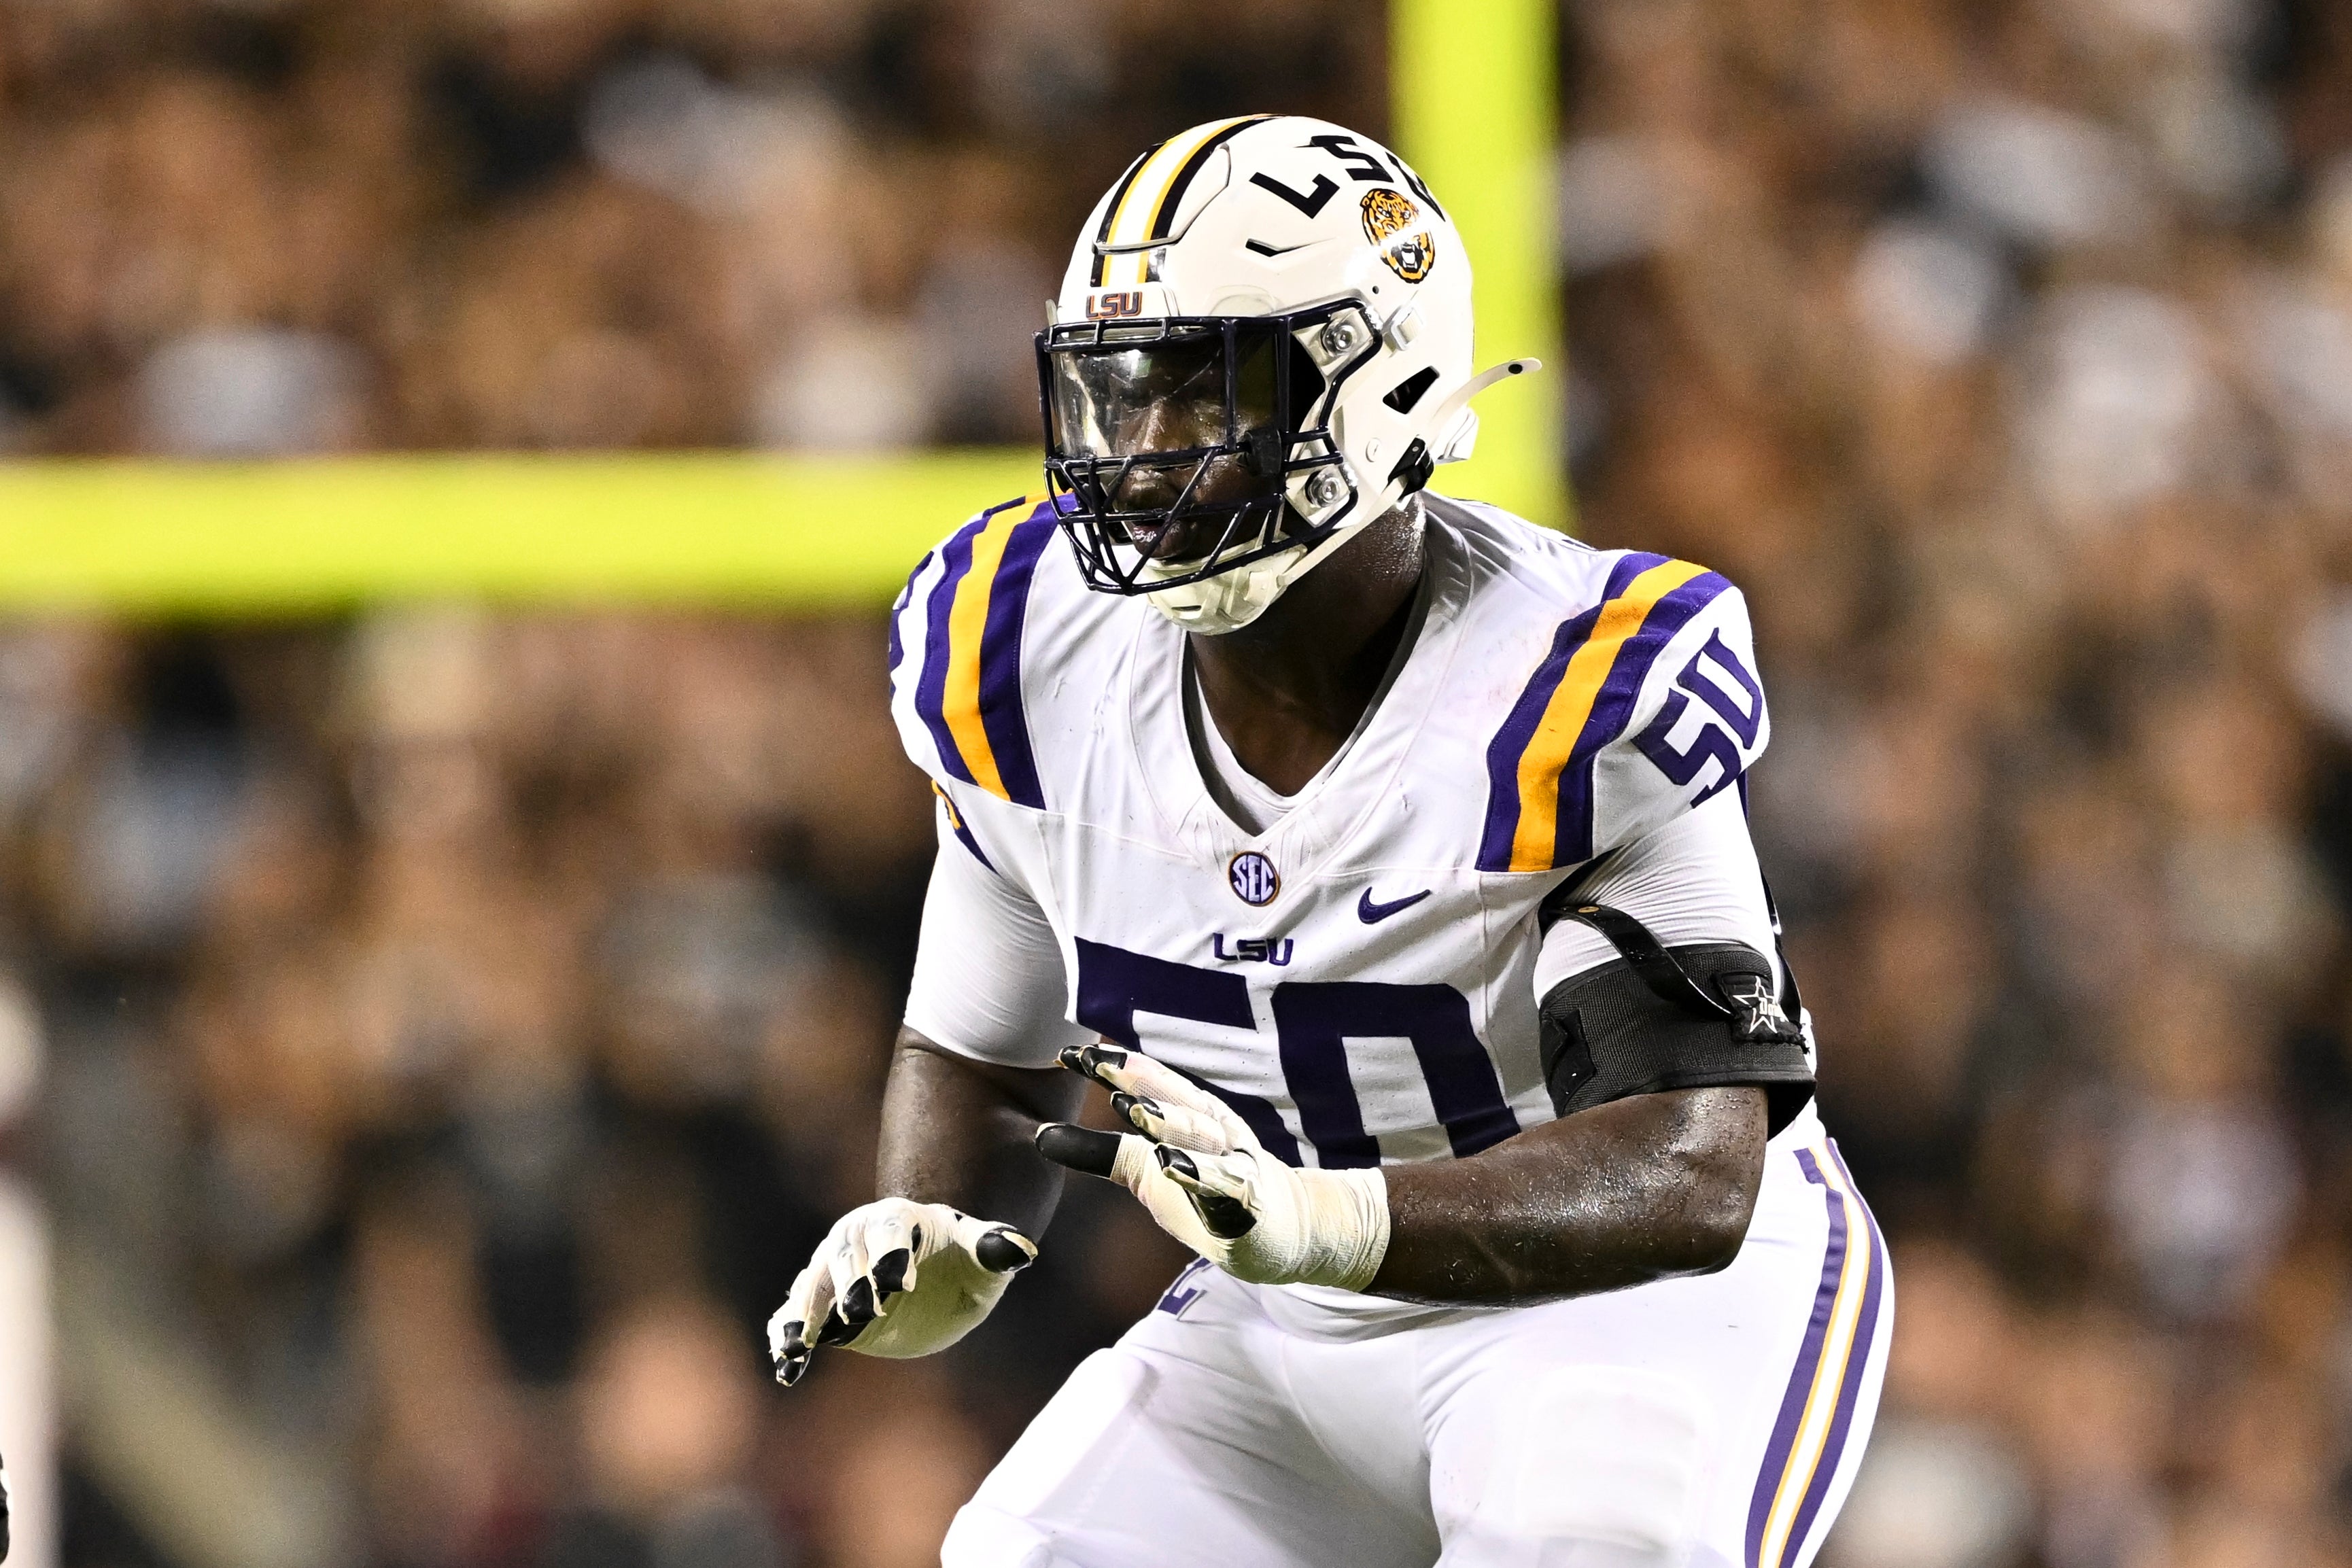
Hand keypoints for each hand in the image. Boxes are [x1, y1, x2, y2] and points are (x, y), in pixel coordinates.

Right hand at [767, 1198, 1035, 1385]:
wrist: (934, 1274)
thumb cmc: (960, 1258)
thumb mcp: (982, 1255)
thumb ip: (995, 1249)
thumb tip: (1022, 1251)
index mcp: (897, 1218)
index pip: (890, 1228)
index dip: (893, 1253)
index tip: (899, 1283)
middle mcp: (857, 1237)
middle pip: (845, 1255)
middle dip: (851, 1283)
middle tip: (861, 1313)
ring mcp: (834, 1270)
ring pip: (813, 1284)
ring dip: (804, 1313)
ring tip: (797, 1344)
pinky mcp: (823, 1305)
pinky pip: (795, 1315)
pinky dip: (786, 1335)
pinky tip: (787, 1366)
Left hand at [1033, 1043, 1389, 1290]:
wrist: (1290, 1229)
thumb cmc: (1211, 1191)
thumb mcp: (1149, 1170)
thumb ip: (1101, 1153)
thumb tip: (1040, 1135)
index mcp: (1191, 1115)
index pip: (1149, 1084)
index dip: (1111, 1067)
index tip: (1067, 1053)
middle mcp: (1215, 1130)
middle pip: (1174, 1099)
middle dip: (1137, 1079)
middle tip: (1097, 1064)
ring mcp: (1235, 1164)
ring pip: (1201, 1137)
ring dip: (1168, 1120)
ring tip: (1134, 1110)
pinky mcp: (1249, 1203)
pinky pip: (1226, 1186)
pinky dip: (1201, 1176)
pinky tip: (1174, 1168)